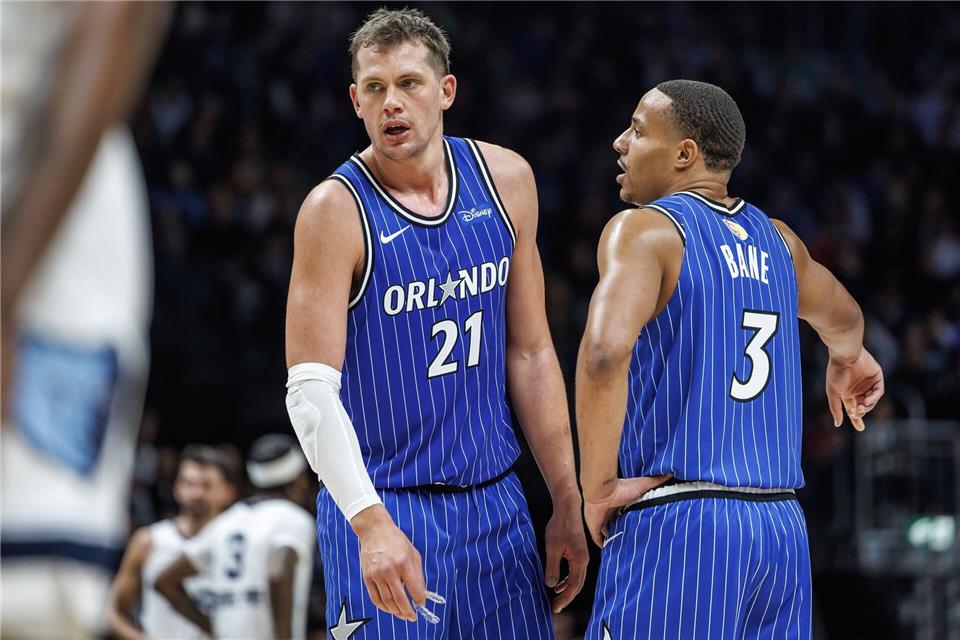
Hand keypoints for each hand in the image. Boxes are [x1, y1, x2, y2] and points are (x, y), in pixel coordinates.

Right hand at [351, 505, 425, 621]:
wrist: (375, 530)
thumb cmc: (396, 541)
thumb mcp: (413, 553)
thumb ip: (418, 573)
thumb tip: (421, 593)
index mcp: (404, 562)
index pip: (414, 588)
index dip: (419, 600)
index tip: (421, 604)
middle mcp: (390, 570)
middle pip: (400, 599)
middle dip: (408, 611)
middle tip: (412, 617)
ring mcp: (377, 574)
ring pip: (387, 601)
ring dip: (396, 612)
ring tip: (402, 615)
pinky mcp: (367, 577)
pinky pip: (375, 598)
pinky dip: (383, 607)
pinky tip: (390, 609)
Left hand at [542, 498, 588, 612]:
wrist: (567, 508)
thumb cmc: (559, 526)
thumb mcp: (552, 548)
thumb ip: (552, 567)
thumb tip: (551, 585)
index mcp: (580, 561)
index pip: (574, 586)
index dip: (565, 599)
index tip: (555, 608)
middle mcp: (584, 561)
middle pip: (578, 585)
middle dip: (567, 598)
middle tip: (556, 608)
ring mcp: (582, 556)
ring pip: (577, 579)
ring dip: (567, 589)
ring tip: (556, 598)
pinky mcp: (578, 552)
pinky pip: (574, 571)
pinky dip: (567, 580)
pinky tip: (559, 584)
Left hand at [583, 475, 671, 546]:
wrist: (603, 491)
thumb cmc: (621, 487)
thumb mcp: (643, 485)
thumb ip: (656, 481)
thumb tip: (670, 473)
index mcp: (620, 503)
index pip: (627, 514)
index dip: (633, 520)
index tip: (641, 528)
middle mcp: (610, 512)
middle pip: (617, 524)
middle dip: (624, 531)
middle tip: (634, 542)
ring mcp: (602, 520)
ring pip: (608, 532)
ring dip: (614, 538)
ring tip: (623, 548)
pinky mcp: (594, 527)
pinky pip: (598, 539)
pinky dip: (603, 545)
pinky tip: (609, 551)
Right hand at [826, 347, 883, 430]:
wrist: (845, 356)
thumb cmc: (836, 373)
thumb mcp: (833, 393)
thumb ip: (835, 408)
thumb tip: (838, 424)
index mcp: (847, 393)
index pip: (853, 409)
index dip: (857, 419)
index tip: (860, 428)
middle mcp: (859, 389)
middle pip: (863, 407)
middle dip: (861, 412)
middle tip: (856, 414)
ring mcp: (868, 384)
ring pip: (872, 401)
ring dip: (868, 406)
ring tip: (861, 407)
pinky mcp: (877, 378)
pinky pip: (879, 391)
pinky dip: (874, 397)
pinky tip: (868, 400)